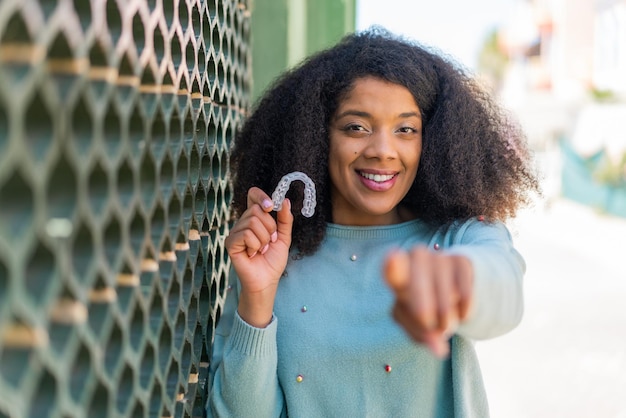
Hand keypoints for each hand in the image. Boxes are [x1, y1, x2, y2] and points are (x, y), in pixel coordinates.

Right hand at [225, 187, 293, 326]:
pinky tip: (253, 253)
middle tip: (269, 241)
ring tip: (261, 250)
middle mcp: (243, 222)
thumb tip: (285, 200)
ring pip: (253, 222)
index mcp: (255, 218)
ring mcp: (235, 232)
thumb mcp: (284, 237)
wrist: (267, 280)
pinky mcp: (231, 243)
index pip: (252, 195)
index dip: (260, 196)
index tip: (271, 206)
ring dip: (263, 239)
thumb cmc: (273, 260)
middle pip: (256, 210)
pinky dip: (255, 245)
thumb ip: (285, 219)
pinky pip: (246, 234)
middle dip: (269, 227)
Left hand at [383, 247, 472, 356]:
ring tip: (445, 324)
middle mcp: (415, 259)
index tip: (392, 258)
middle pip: (417, 285)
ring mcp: (439, 257)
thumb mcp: (419, 325)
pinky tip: (462, 314)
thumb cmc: (427, 310)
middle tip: (428, 324)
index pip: (392, 270)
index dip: (392, 266)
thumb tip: (439, 350)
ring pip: (444, 289)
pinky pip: (465, 288)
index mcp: (397, 276)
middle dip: (423, 309)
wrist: (453, 290)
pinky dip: (464, 307)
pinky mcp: (461, 261)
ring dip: (445, 313)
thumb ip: (424, 336)